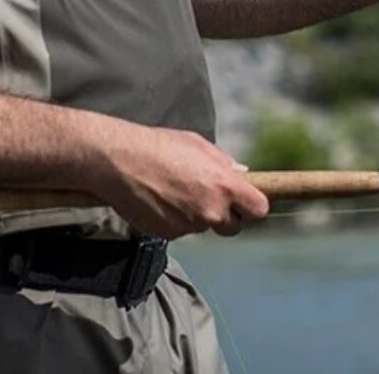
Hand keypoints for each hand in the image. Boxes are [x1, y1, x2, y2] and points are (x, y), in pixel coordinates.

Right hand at [89, 123, 268, 238]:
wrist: (120, 161)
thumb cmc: (158, 146)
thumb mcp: (197, 144)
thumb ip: (223, 163)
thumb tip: (241, 176)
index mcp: (223, 184)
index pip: (258, 209)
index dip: (252, 206)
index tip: (245, 202)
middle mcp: (211, 209)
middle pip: (233, 226)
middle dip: (225, 215)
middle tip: (206, 196)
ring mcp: (190, 225)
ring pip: (203, 225)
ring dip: (195, 214)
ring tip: (173, 189)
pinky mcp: (170, 235)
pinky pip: (180, 230)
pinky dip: (174, 219)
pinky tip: (159, 199)